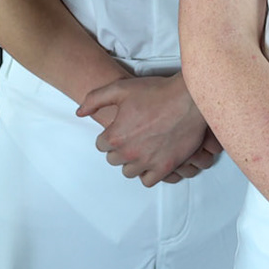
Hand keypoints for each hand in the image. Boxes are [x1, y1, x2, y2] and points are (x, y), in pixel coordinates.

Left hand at [77, 74, 211, 186]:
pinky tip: (153, 159)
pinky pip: (148, 181)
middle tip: (133, 135)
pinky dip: (148, 173)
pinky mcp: (165, 167)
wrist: (189, 98)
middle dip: (120, 149)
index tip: (121, 128)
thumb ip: (95, 99)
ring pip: (129, 172)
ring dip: (133, 161)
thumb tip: (79, 113)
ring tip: (143, 147)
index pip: (101, 145)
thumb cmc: (156, 91)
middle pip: (114, 160)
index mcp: (115, 136)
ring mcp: (148, 162)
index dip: (110, 135)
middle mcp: (129, 153)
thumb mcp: (121, 88)